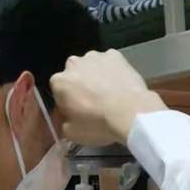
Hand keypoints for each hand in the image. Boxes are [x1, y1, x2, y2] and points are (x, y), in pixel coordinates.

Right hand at [50, 49, 165, 145]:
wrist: (131, 113)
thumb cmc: (99, 124)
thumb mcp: (73, 134)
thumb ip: (64, 123)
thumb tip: (67, 120)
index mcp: (59, 82)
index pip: (58, 92)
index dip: (67, 104)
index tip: (77, 114)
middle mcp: (73, 63)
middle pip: (74, 76)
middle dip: (80, 88)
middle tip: (94, 105)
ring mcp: (95, 57)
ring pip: (91, 68)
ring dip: (96, 78)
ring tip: (109, 96)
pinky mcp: (115, 55)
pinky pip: (110, 64)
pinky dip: (112, 72)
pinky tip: (120, 86)